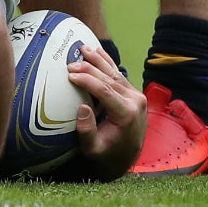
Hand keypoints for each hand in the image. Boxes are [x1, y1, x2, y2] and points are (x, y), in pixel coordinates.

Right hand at [68, 42, 146, 177]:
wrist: (127, 157)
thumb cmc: (107, 154)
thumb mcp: (92, 149)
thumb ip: (87, 132)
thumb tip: (82, 108)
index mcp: (127, 114)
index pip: (105, 91)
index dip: (87, 80)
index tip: (70, 75)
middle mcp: (136, 102)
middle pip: (109, 79)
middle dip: (89, 68)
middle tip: (70, 64)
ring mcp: (137, 96)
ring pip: (115, 73)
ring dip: (98, 60)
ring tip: (83, 49)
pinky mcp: (135, 94)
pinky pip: (120, 75)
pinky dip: (108, 63)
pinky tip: (98, 51)